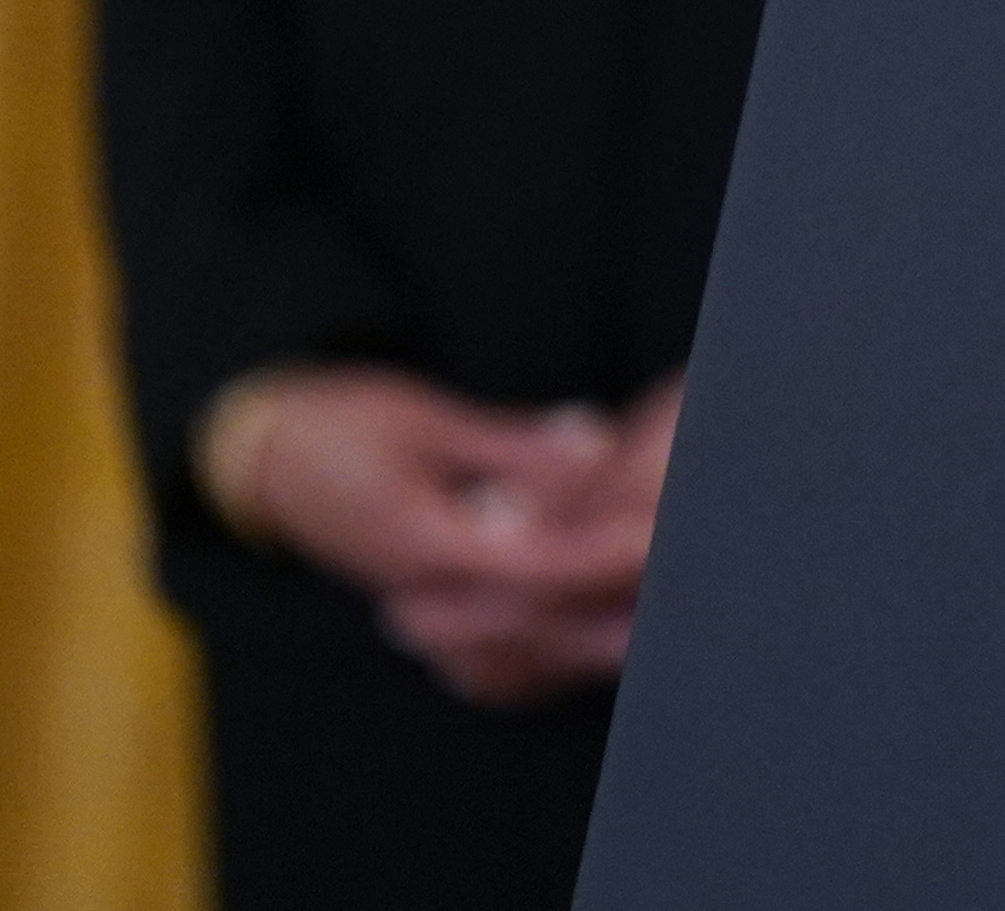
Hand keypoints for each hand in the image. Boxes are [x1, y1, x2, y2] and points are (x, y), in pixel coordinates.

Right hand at [212, 364, 675, 705]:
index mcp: (416, 540)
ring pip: (508, 652)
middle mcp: (415, 591)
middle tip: (670, 606)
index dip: (594, 556)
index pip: (524, 562)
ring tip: (651, 632)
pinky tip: (600, 642)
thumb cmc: (342, 426)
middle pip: (525, 621)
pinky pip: (488, 655)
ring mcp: (415, 611)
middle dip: (600, 615)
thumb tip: (592, 443)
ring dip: (580, 642)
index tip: (652, 543)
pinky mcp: (424, 615)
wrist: (262, 461)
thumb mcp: (426, 422)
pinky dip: (545, 649)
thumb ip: (511, 447)